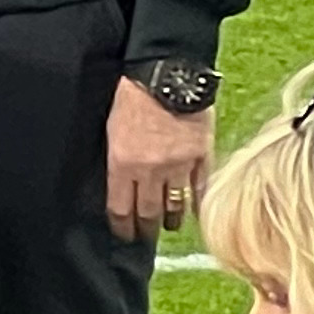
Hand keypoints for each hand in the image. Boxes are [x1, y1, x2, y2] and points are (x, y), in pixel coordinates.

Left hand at [106, 77, 214, 241]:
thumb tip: (117, 181)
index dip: (121, 225)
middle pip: (148, 211)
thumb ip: (116, 158)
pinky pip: (200, 189)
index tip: (122, 234)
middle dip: (144, 229)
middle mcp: (151, 171)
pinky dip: (198, 204)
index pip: (120, 207)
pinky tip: (196, 213)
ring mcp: (179, 166)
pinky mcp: (202, 157)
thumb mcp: (111, 127)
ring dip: (171, 220)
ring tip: (167, 227)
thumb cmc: (131, 95)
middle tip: (144, 237)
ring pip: (175, 205)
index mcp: (122, 163)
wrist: (167, 76)